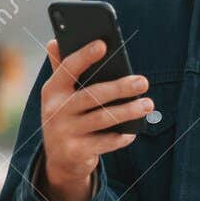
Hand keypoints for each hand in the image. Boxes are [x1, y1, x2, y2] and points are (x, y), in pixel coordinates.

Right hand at [38, 38, 151, 200]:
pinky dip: (120, 137)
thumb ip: (62, 69)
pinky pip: (104, 142)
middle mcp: (54, 110)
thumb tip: (55, 41)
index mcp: (52, 90)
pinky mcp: (74, 152)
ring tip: (148, 104)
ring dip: (128, 111)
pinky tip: (133, 131)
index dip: (84, 56)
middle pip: (91, 95)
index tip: (103, 44)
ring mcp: (63, 132)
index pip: (68, 69)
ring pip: (101, 119)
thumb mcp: (60, 95)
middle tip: (143, 82)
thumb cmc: (67, 116)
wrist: (60, 159)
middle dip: (120, 88)